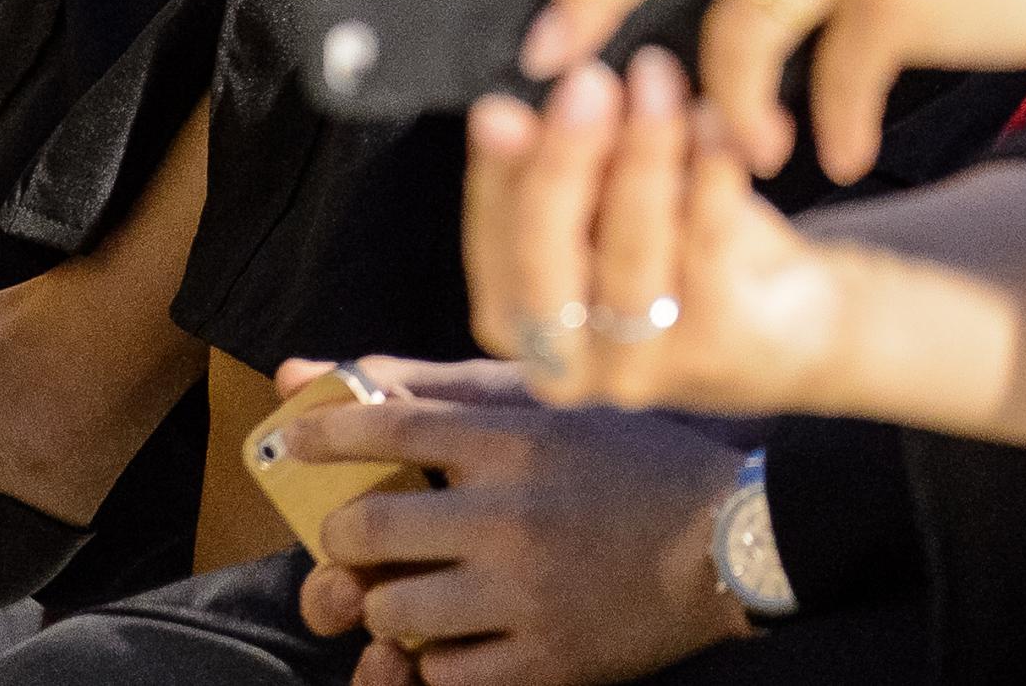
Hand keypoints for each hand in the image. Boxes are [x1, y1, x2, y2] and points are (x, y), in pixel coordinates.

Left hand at [281, 351, 752, 685]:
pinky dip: (437, 662)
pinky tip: (463, 636)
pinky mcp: (546, 662)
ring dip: (389, 606)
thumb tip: (328, 370)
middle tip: (359, 541)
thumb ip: (442, 387)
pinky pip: (443, 677)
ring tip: (417, 593)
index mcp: (515, 442)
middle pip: (363, 532)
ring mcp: (525, 595)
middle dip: (342, 541)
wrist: (736, 540)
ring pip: (391, 614)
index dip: (320, 438)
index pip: (385, 429)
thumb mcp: (553, 406)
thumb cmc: (641, 462)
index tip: (289, 447)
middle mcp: (510, 516)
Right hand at [465, 53, 867, 416]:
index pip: (493, 242)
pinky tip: (713, 119)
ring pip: (631, 250)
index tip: (503, 106)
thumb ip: (551, 167)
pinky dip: (709, 175)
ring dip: (644, 152)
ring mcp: (639, 368)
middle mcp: (565, 366)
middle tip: (587, 81)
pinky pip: (707, 247)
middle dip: (566, 160)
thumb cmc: (674, 249)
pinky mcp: (715, 348)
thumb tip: (500, 117)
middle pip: (548, 259)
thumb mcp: (602, 204)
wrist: (789, 320)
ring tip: (658, 81)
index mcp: (514, 326)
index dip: (497, 174)